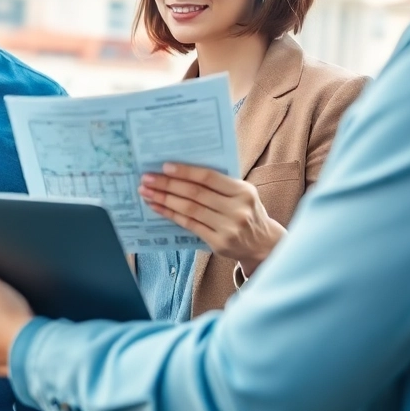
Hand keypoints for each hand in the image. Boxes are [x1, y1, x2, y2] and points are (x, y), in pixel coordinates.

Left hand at [139, 163, 285, 275]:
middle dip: (167, 185)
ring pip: (189, 210)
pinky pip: (189, 225)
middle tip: (147, 178)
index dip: (185, 172)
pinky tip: (156, 207)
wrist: (263, 244)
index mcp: (243, 191)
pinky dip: (170, 214)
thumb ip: (219, 184)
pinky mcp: (218, 243)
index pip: (209, 178)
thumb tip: (181, 170)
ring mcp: (228, 228)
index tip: (164, 167)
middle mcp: (237, 209)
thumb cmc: (247, 212)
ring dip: (164, 199)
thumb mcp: (242, 194)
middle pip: (195, 194)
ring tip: (146, 192)